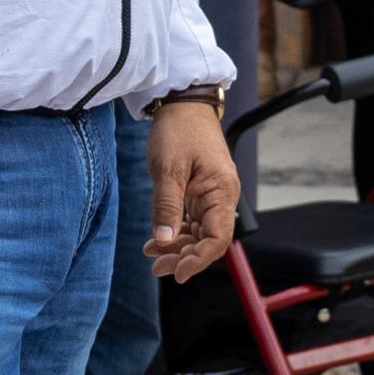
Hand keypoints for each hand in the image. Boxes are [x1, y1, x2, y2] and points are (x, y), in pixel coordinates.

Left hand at [144, 100, 237, 279]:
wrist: (182, 102)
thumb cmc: (179, 129)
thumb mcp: (168, 168)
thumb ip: (166, 206)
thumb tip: (163, 240)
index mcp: (222, 191)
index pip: (218, 238)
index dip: (199, 260)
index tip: (177, 272)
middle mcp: (221, 196)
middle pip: (209, 240)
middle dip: (184, 257)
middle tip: (157, 268)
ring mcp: (210, 194)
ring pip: (199, 232)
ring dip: (178, 247)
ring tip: (152, 255)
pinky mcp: (199, 190)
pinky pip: (191, 220)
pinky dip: (175, 231)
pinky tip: (157, 239)